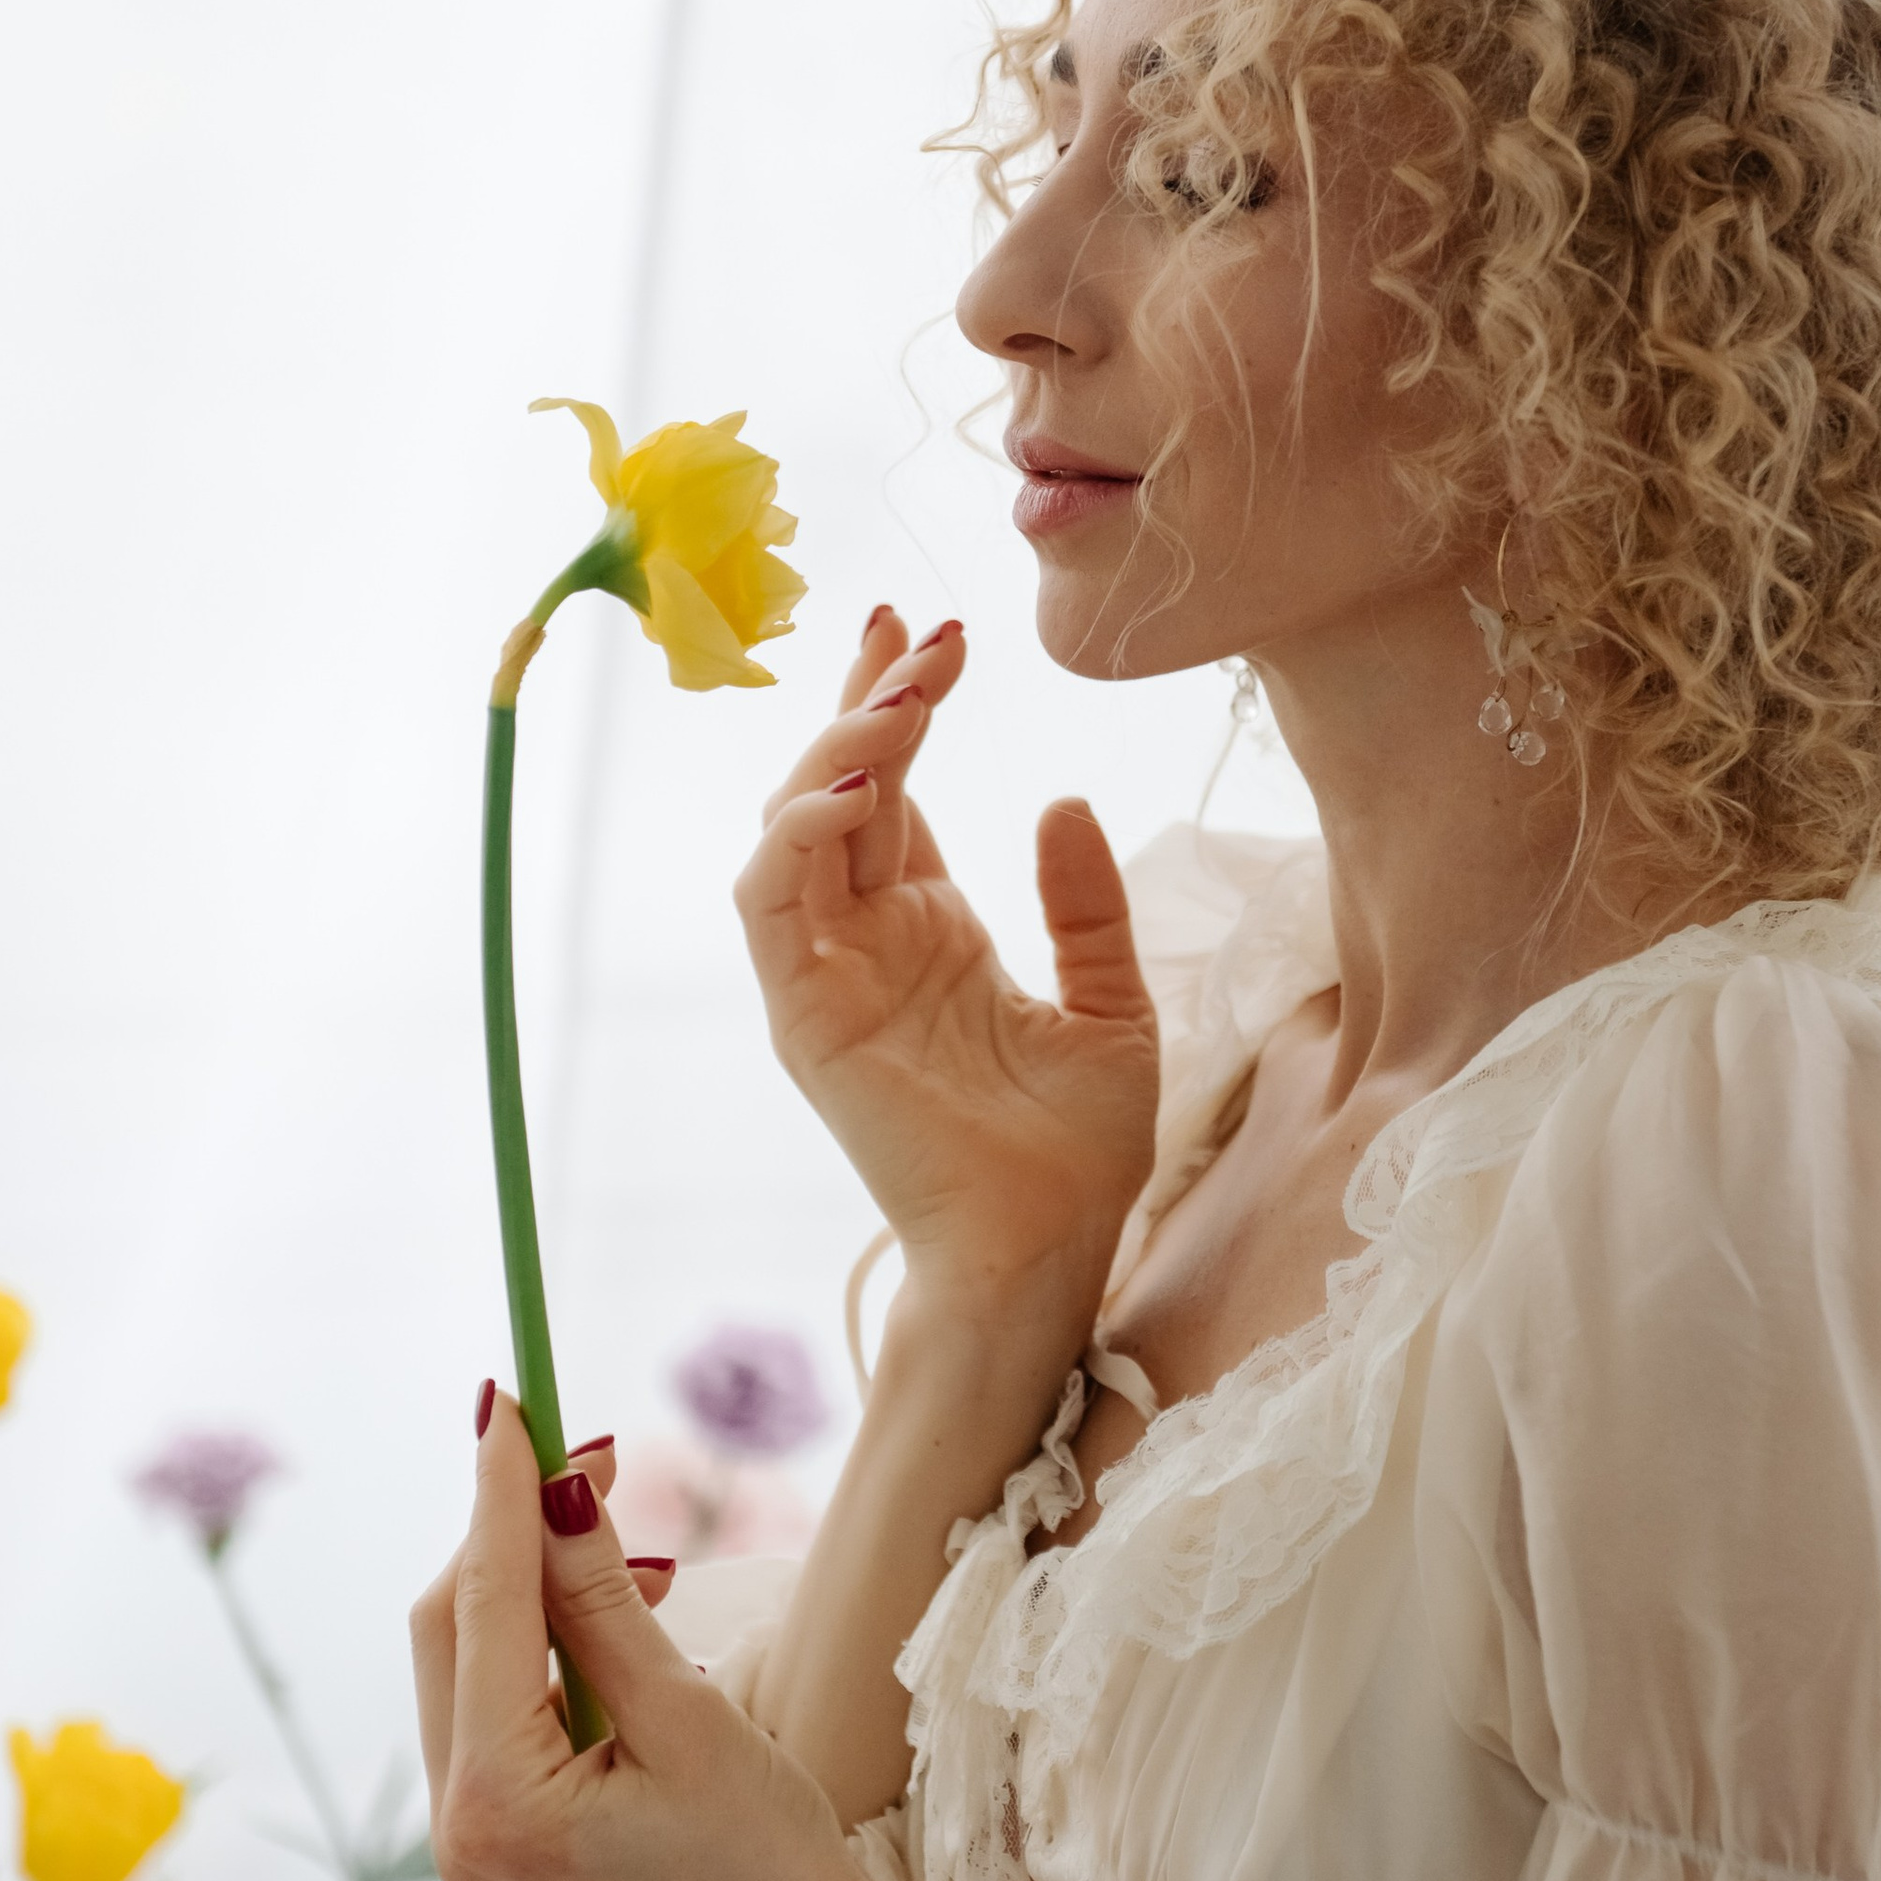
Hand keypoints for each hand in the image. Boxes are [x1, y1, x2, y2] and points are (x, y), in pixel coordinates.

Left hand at [410, 1399, 855, 1880]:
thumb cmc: (767, 1864)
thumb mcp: (689, 1717)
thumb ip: (605, 1603)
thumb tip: (558, 1489)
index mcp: (495, 1802)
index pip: (481, 1605)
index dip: (499, 1494)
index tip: (515, 1400)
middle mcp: (457, 1827)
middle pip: (451, 1630)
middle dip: (510, 1533)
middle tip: (593, 1454)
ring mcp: (471, 1841)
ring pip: (469, 1664)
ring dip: (532, 1584)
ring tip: (625, 1535)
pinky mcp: (501, 1839)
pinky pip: (498, 1707)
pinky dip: (543, 1644)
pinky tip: (617, 1610)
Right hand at [733, 607, 1158, 1312]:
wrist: (1047, 1250)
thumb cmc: (1076, 1150)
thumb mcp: (1113, 1004)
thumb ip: (1083, 904)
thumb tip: (1061, 799)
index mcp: (930, 928)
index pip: (891, 788)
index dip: (901, 704)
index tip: (935, 630)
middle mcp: (867, 940)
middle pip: (836, 786)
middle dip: (871, 700)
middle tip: (918, 631)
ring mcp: (827, 975)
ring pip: (791, 829)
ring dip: (834, 750)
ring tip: (899, 696)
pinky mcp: (805, 1017)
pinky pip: (768, 906)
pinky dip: (795, 837)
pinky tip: (857, 790)